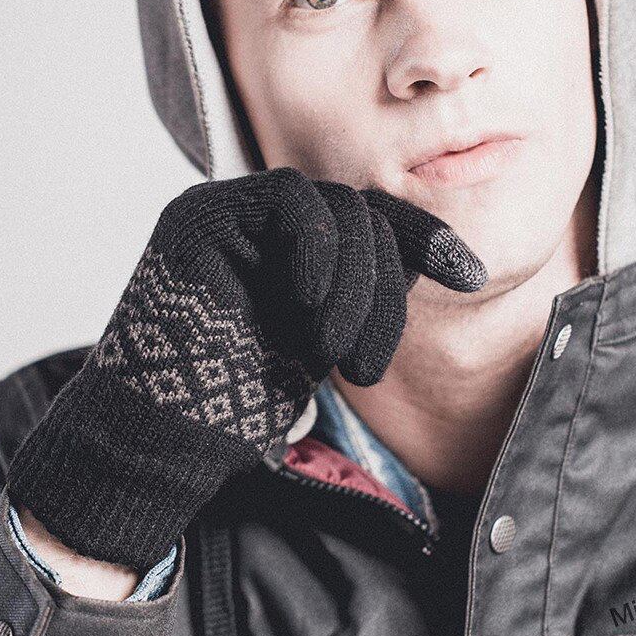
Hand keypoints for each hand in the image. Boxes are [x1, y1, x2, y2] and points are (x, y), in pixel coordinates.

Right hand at [6, 167, 486, 570]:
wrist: (166, 438)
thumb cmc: (242, 399)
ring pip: (336, 206)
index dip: (423, 240)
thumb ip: (367, 290)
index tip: (469, 275)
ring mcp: (233, 213)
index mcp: (295, 253)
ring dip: (355, 281)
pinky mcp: (203, 214)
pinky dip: (318, 246)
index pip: (371, 223)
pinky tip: (308, 303)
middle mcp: (265, 226)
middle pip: (361, 215)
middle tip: (364, 367)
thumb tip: (441, 253)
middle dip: (382, 289)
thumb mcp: (327, 340)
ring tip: (330, 351)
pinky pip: (288, 197)